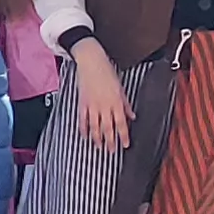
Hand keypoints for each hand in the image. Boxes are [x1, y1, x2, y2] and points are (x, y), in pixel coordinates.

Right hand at [67, 39, 130, 153]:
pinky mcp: (82, 103)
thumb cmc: (106, 71)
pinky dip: (83, 129)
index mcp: (116, 102)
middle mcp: (104, 106)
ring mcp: (92, 105)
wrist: (91, 61)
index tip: (125, 144)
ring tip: (99, 147)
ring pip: (94, 126)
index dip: (123, 136)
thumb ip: (126, 104)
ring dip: (97, 138)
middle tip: (111, 151)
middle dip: (110, 141)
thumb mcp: (120, 88)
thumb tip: (132, 116)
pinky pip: (82, 119)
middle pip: (107, 128)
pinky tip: (85, 136)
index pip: (121, 123)